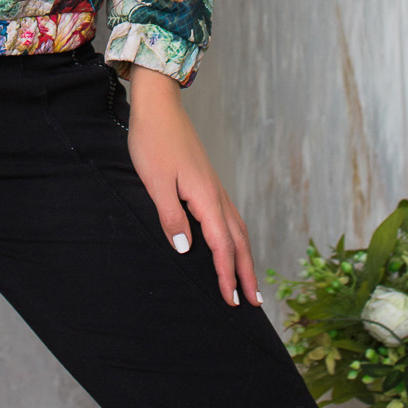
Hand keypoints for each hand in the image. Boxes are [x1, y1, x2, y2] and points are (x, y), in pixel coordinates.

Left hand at [126, 65, 260, 307]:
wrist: (158, 105)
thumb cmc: (153, 140)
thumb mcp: (155, 181)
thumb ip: (171, 216)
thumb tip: (186, 249)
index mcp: (205, 196)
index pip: (221, 244)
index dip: (226, 273)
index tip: (231, 300)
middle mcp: (215, 192)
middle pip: (238, 239)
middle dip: (246, 271)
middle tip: (254, 302)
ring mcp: (213, 185)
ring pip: (236, 227)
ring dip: (244, 255)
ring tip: (249, 280)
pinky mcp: (206, 180)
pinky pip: (228, 215)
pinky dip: (235, 236)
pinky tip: (230, 242)